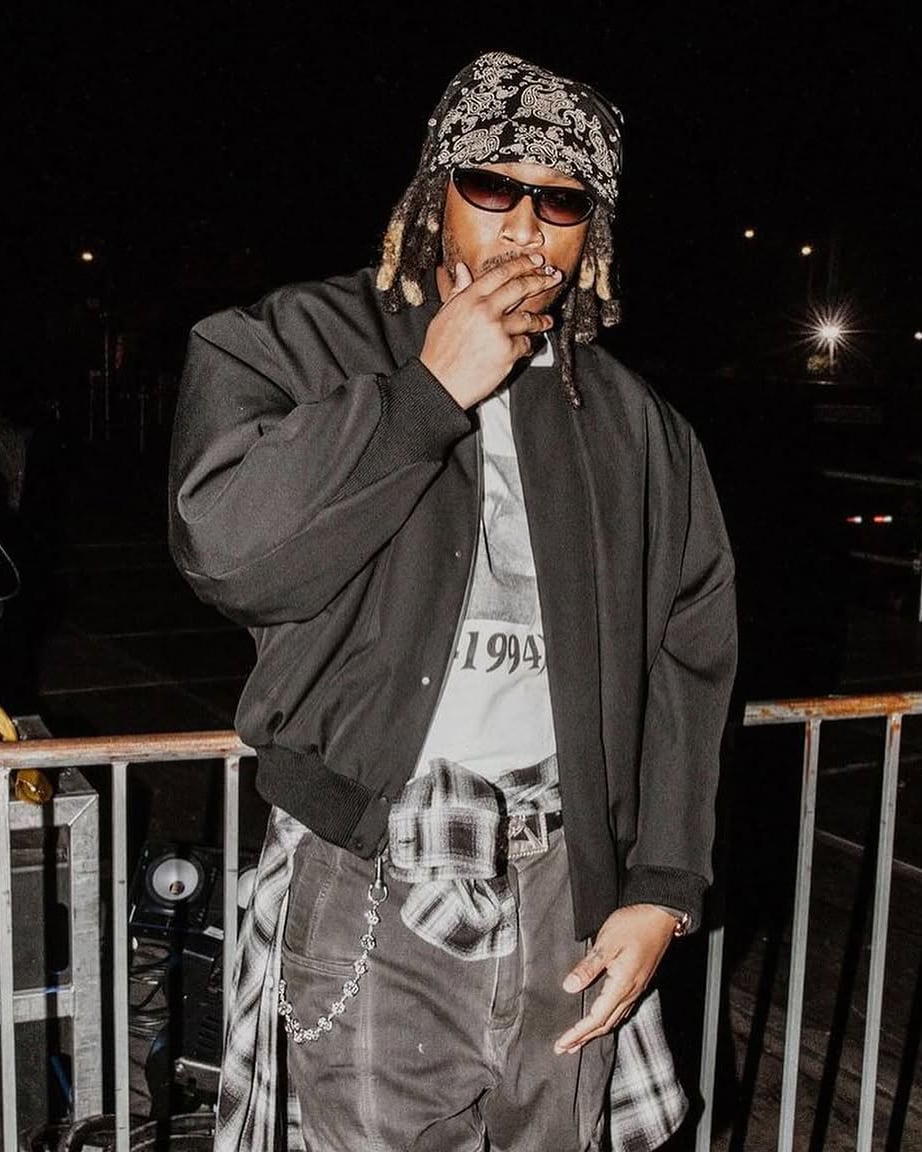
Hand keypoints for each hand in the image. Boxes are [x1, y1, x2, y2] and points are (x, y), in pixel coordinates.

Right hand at [420, 254, 561, 408]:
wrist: (440, 383)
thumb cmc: (439, 353)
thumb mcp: (443, 316)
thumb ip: (458, 292)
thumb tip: (463, 270)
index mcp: (468, 299)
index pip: (500, 273)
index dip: (522, 264)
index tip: (536, 261)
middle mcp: (484, 310)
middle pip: (520, 288)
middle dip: (541, 280)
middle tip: (553, 278)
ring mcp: (497, 330)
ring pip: (528, 319)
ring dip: (540, 320)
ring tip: (546, 321)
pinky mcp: (507, 351)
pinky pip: (525, 344)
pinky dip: (526, 346)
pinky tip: (524, 348)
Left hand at [553, 904, 676, 1054]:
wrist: (661, 916)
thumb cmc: (636, 925)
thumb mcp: (607, 942)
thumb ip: (589, 967)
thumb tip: (570, 987)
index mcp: (622, 985)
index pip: (596, 1019)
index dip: (578, 1033)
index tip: (563, 1043)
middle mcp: (630, 991)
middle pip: (605, 1024)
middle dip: (584, 1038)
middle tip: (565, 1047)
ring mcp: (636, 987)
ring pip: (613, 1018)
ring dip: (595, 1031)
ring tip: (579, 1039)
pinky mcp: (637, 980)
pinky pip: (620, 1009)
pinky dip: (606, 1018)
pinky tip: (601, 1017)